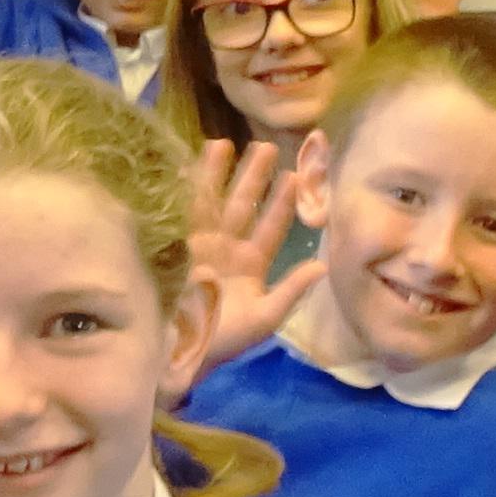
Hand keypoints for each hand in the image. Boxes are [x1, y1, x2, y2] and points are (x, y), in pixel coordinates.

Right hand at [185, 133, 324, 364]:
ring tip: (225, 143)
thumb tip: (321, 265)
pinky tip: (186, 165)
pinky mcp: (174, 247)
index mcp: (251, 266)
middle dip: (254, 178)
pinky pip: (181, 213)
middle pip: (242, 206)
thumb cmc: (223, 340)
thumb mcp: (264, 318)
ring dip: (219, 174)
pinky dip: (184, 190)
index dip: (282, 204)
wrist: (179, 353)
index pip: (271, 228)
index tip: (294, 176)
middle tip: (267, 146)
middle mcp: (227, 250)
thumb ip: (291, 290)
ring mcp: (200, 246)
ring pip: (212, 203)